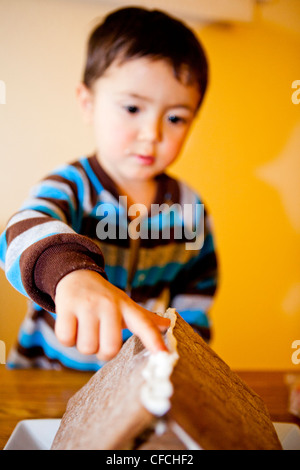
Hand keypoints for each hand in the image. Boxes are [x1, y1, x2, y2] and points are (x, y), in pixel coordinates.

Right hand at [54, 270, 169, 360]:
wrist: (76, 275)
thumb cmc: (104, 297)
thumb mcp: (125, 304)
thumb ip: (145, 319)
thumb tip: (168, 324)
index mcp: (127, 307)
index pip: (144, 325)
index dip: (154, 341)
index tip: (164, 356)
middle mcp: (109, 305)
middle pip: (109, 349)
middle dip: (101, 351)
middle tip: (98, 338)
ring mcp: (88, 305)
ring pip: (86, 347)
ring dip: (82, 345)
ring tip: (84, 328)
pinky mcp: (66, 305)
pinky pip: (66, 339)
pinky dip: (67, 339)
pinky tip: (71, 325)